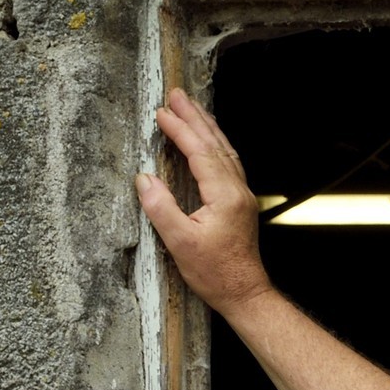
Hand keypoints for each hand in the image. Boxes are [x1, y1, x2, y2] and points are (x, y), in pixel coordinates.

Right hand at [136, 88, 272, 317]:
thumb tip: (144, 179)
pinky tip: (208, 141)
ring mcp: (242, 197)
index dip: (180, 130)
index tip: (161, 113)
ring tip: (191, 108)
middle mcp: (238, 191)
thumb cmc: (216, 274)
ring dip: (207, 127)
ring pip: (225, 151)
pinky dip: (216, 145)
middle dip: (195, 118)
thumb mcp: (180, 244)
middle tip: (176, 94)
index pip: (200, 152)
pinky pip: (229, 163)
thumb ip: (161, 208)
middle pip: (216, 144)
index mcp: (225, 196)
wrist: (245, 295)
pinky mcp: (240, 205)